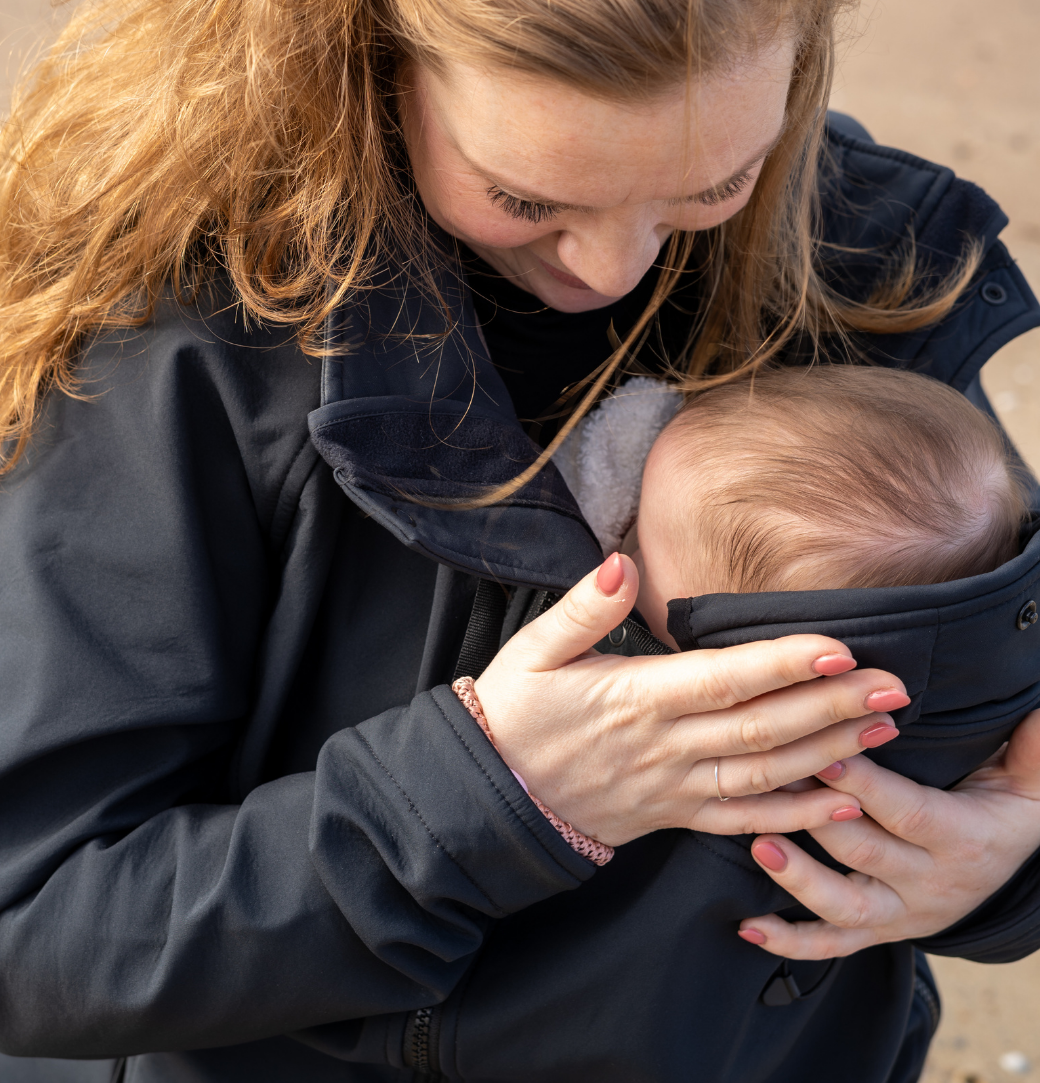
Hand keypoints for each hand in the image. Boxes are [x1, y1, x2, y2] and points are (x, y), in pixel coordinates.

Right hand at [473, 554, 910, 846]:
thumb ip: (583, 608)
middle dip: (830, 708)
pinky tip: (841, 800)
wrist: (490, 795)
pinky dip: (795, 815)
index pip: (722, 681)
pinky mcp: (674, 816)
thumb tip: (621, 562)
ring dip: (828, 755)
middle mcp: (663, 748)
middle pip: (759, 730)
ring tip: (884, 732)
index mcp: (633, 699)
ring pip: (762, 776)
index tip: (839, 648)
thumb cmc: (513, 712)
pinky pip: (743, 821)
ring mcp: (672, 788)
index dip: (782, 666)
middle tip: (894, 688)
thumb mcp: (533, 649)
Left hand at [738, 708, 1039, 957]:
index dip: (864, 785)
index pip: (908, 812)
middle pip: (865, 852)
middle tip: (771, 778)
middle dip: (815, 815)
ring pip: (845, 907)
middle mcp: (929, 883)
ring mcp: (902, 913)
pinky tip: (749, 928)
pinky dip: (791, 942)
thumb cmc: (1009, 803)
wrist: (1017, 860)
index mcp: (962, 839)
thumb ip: (1033, 747)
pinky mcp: (881, 931)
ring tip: (759, 843)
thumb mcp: (1031, 777)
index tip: (824, 751)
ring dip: (798, 878)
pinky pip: (834, 945)